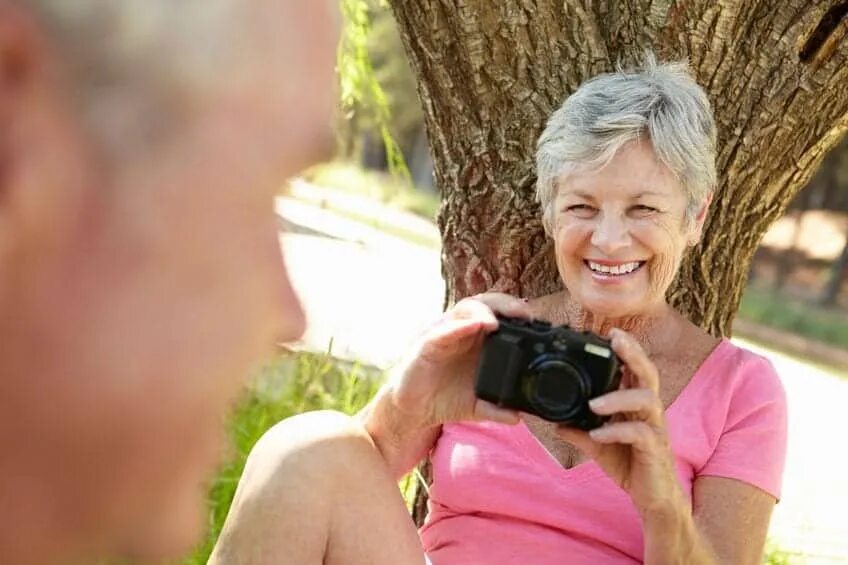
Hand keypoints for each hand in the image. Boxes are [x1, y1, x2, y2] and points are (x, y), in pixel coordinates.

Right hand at [387, 293, 530, 429]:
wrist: (415, 409)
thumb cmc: (445, 398)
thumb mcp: (476, 406)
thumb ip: (496, 409)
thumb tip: (517, 417)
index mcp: (479, 340)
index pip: (500, 314)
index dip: (516, 313)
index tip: (537, 320)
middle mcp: (463, 331)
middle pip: (485, 304)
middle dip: (505, 304)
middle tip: (523, 314)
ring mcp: (445, 334)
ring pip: (464, 309)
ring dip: (481, 312)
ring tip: (495, 322)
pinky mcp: (427, 344)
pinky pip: (442, 331)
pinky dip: (457, 327)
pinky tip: (470, 327)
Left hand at [556, 329, 681, 513]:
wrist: (652, 498)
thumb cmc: (630, 463)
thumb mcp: (598, 445)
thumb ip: (579, 430)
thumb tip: (553, 421)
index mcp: (636, 404)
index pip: (635, 369)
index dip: (627, 349)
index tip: (611, 332)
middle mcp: (649, 411)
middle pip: (648, 372)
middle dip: (633, 353)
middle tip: (615, 340)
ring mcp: (655, 428)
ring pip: (647, 399)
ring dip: (618, 397)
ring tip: (593, 403)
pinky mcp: (655, 449)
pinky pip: (640, 434)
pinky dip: (617, 431)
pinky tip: (598, 434)